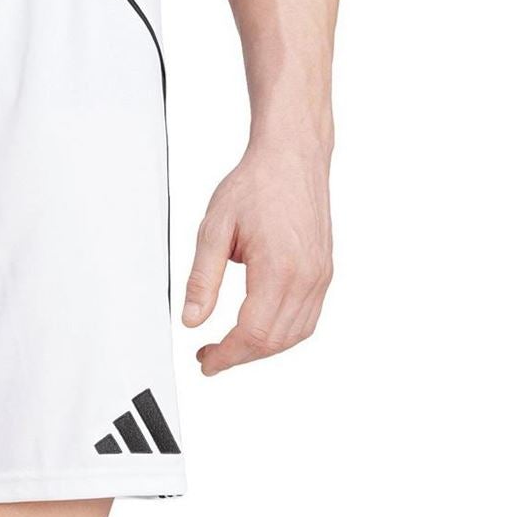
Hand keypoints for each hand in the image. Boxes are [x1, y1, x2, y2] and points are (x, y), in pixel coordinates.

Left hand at [182, 138, 332, 374]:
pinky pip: (307, 319)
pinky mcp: (324, 272)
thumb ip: (202, 280)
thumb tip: (192, 321)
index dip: (226, 355)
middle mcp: (307, 276)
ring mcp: (321, 276)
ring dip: (261, 349)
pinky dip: (282, 334)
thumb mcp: (214, 230)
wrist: (292, 156)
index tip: (205, 361)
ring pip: (293, 336)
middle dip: (239, 356)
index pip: (253, 333)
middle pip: (274, 341)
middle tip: (210, 356)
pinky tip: (258, 330)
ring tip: (230, 346)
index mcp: (279, 268)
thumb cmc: (256, 185)